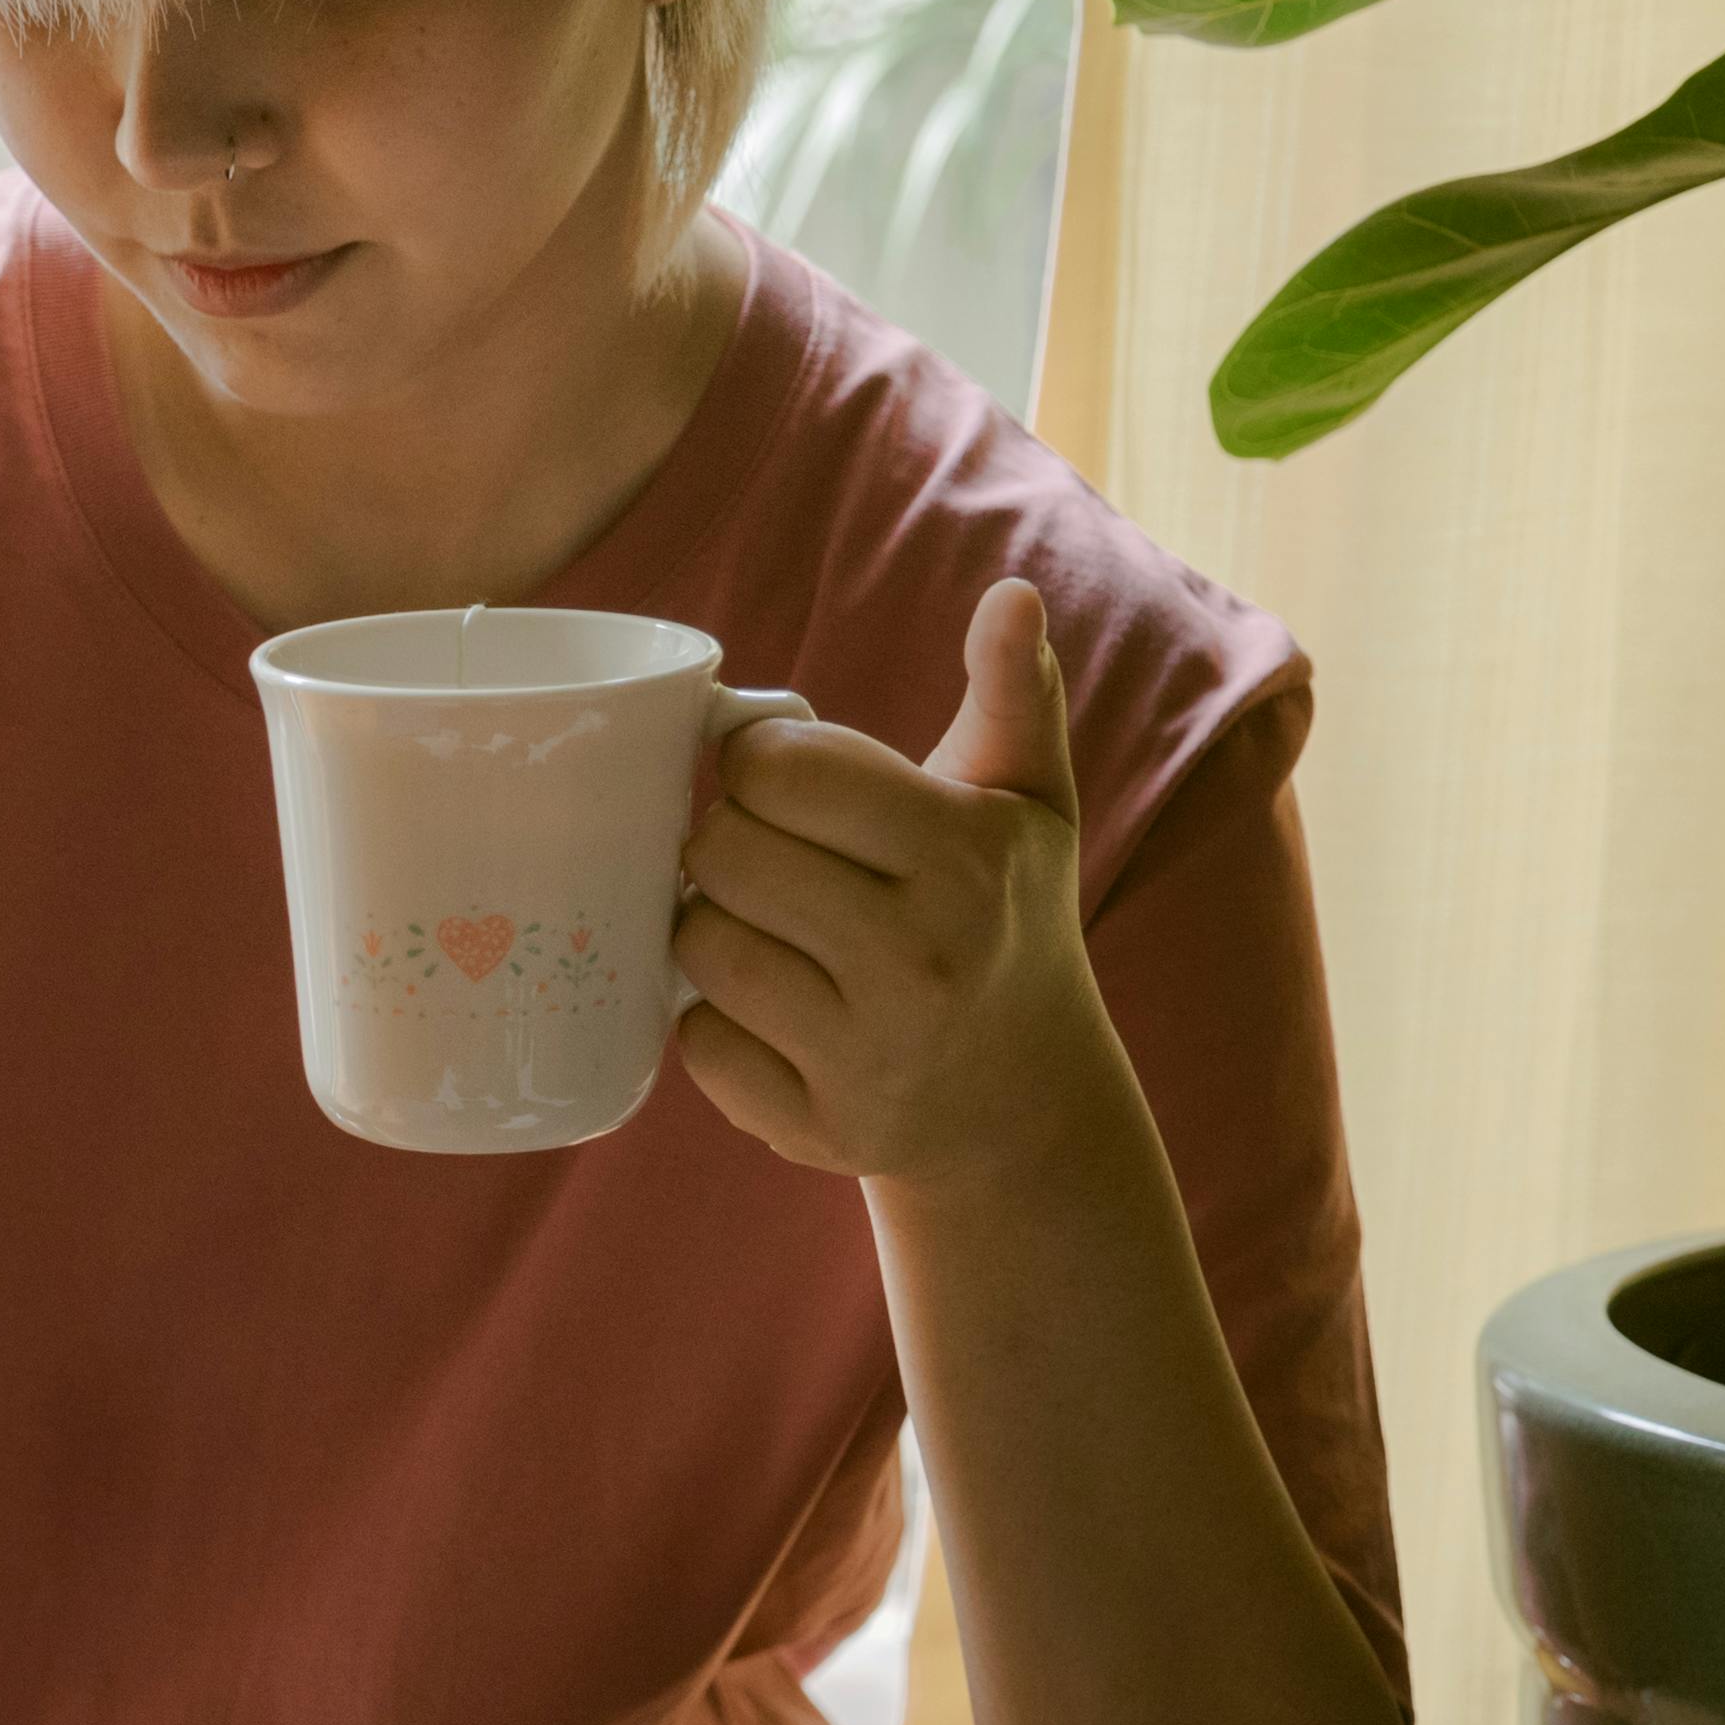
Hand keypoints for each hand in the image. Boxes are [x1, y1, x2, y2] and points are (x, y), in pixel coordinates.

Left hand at [670, 577, 1128, 1195]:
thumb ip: (1014, 693)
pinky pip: (695, 1042)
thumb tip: (1009, 597)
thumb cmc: (1008, 914)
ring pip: (697, 944)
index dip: (758, 763)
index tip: (779, 778)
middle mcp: (919, 958)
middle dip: (726, 838)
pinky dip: (710, 1019)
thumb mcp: (1029, 800)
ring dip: (707, 923)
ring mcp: (866, 1054)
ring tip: (762, 921)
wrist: (1025, 1097)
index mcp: (965, 857)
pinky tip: (767, 1006)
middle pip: (723, 851)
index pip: (782, 771)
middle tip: (763, 851)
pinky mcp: (815, 1128)